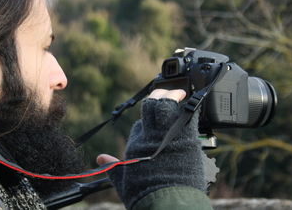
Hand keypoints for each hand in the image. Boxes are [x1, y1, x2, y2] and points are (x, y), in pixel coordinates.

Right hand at [99, 88, 204, 208]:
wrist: (167, 204)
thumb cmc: (146, 196)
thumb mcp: (123, 181)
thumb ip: (112, 167)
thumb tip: (100, 158)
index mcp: (135, 145)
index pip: (138, 125)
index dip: (145, 123)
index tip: (153, 123)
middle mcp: (149, 136)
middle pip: (151, 106)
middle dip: (157, 96)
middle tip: (165, 92)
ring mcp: (167, 135)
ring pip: (167, 105)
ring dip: (172, 96)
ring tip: (179, 92)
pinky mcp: (185, 138)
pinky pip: (187, 115)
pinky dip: (189, 108)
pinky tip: (191, 104)